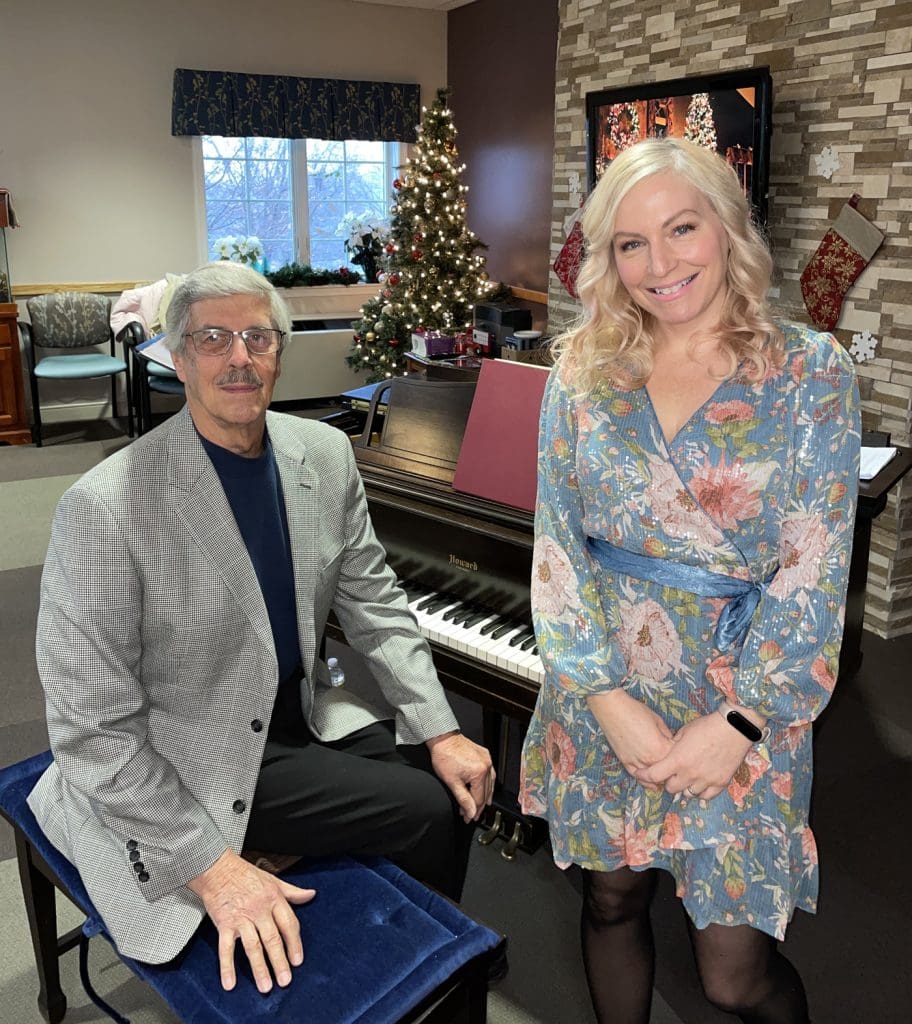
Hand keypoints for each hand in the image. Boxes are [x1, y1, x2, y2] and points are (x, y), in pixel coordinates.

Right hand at [187, 848, 315, 992]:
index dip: (295, 944)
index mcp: (274, 899)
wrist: (217, 868)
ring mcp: (241, 918)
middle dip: (280, 962)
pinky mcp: (224, 924)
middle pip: (273, 939)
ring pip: (253, 946)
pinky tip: (230, 983)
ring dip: (259, 968)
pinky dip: (227, 966)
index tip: (298, 961)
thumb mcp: (273, 880)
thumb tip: (311, 895)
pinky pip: (226, 948)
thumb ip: (292, 892)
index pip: (289, 924)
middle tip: (285, 981)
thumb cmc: (246, 874)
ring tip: (266, 986)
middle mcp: (259, 909)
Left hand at [426, 731, 494, 822]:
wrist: (443, 739)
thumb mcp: (452, 782)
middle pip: (485, 793)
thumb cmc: (444, 756)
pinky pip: (490, 773)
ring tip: (480, 806)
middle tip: (471, 814)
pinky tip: (485, 788)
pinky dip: (487, 783)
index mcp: (479, 773)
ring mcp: (487, 760)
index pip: (478, 799)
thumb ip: (463, 799)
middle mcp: (486, 766)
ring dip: (484, 796)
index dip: (472, 811)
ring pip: (490, 784)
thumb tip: (470, 812)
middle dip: (477, 806)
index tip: (468, 818)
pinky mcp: (485, 755)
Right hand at [587, 689, 674, 779]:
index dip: (680, 754)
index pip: (677, 758)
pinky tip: (653, 785)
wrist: (613, 709)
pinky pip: (638, 777)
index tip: (681, 751)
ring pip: (653, 777)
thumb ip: (667, 736)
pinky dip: (646, 781)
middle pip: (666, 771)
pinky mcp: (626, 762)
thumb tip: (672, 744)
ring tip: (667, 775)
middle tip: (676, 764)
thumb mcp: (658, 721)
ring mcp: (637, 762)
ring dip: (661, 777)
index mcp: (661, 748)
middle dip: (672, 768)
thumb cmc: (635, 711)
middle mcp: (650, 759)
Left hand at [638, 713, 752, 799]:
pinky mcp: (720, 783)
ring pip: (688, 794)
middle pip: (671, 789)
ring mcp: (706, 781)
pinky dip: (701, 792)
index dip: (644, 776)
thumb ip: (673, 746)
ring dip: (684, 788)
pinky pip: (706, 796)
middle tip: (670, 774)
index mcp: (678, 760)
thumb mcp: (683, 732)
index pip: (654, 775)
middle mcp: (690, 774)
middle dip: (667, 782)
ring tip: (686, 779)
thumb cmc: (706, 726)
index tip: (641, 774)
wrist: (733, 729)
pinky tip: (700, 784)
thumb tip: (667, 753)